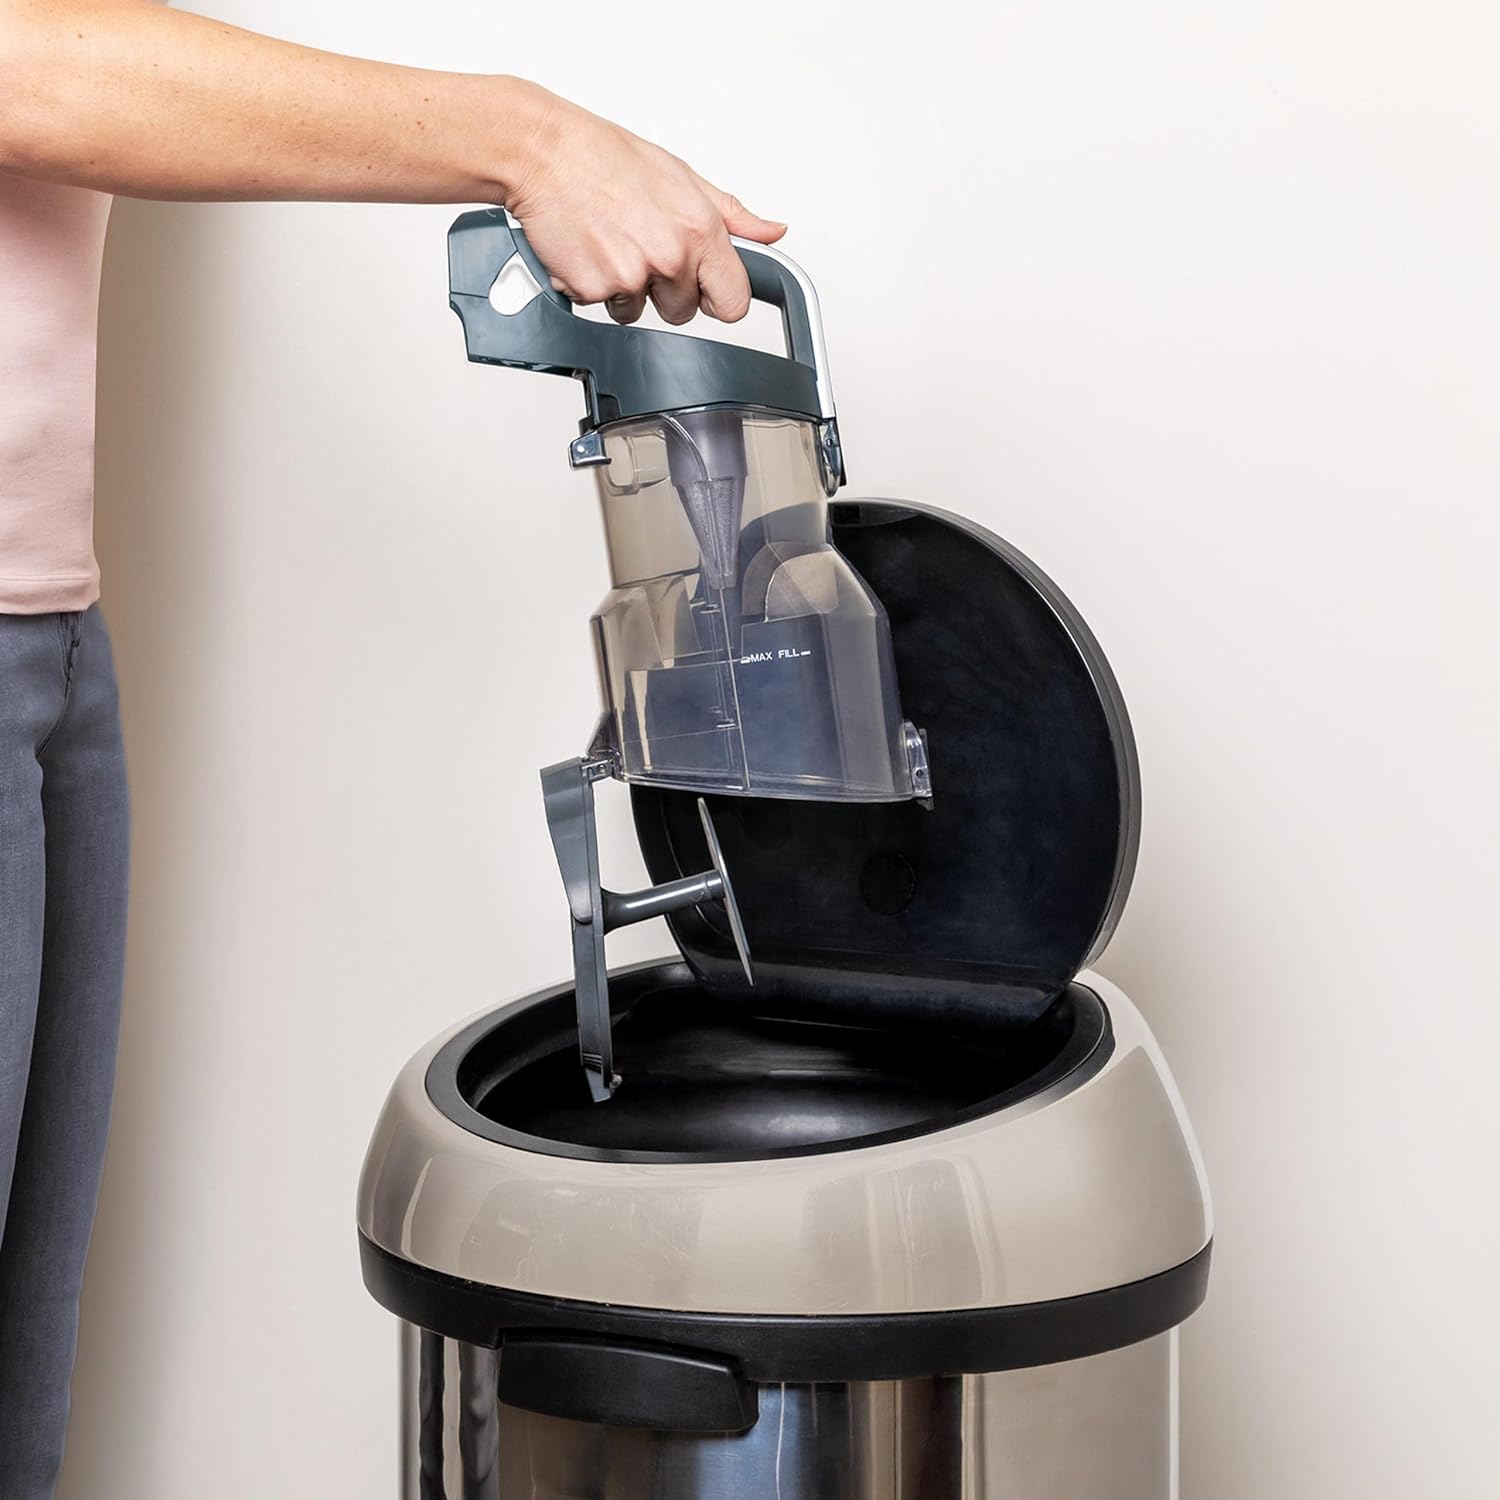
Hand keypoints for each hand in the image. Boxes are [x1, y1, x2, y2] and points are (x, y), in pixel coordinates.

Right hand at [501, 84, 784, 326]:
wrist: (544, 152)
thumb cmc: (606, 157)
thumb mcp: (682, 176)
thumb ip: (732, 214)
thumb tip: (772, 232)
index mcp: (700, 231)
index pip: (734, 302)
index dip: (718, 298)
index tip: (704, 288)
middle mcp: (670, 257)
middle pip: (683, 312)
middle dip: (664, 290)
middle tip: (639, 247)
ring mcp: (631, 277)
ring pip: (639, 312)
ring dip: (625, 289)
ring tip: (610, 242)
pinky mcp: (594, 289)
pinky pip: (600, 307)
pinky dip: (591, 284)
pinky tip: (587, 248)